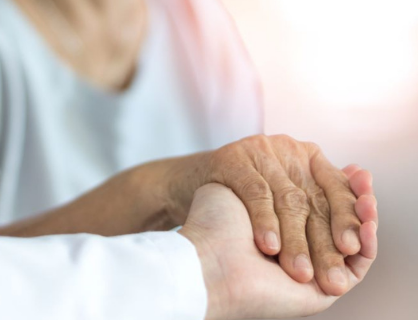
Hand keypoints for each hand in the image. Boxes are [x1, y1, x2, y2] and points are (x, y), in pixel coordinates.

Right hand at [146, 134, 374, 294]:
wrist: (188, 187)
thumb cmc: (240, 201)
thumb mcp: (282, 200)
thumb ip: (317, 209)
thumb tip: (361, 235)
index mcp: (309, 157)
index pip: (336, 190)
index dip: (346, 219)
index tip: (353, 250)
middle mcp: (288, 149)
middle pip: (315, 199)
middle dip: (324, 240)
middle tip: (331, 274)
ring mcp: (260, 151)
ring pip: (289, 199)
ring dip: (295, 239)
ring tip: (298, 271)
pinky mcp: (234, 159)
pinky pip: (256, 193)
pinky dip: (264, 221)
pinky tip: (268, 246)